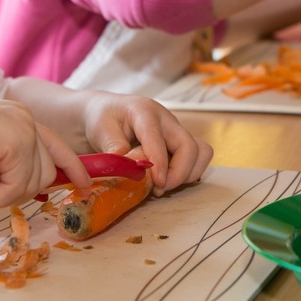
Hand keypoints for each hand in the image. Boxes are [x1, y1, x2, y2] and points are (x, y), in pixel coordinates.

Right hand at [0, 97, 84, 209]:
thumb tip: (12, 190)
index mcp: (18, 118)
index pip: (56, 145)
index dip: (71, 167)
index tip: (83, 185)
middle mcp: (26, 119)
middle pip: (46, 171)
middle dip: (21, 193)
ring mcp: (24, 129)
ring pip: (33, 182)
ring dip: (5, 198)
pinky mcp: (17, 142)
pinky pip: (17, 186)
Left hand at [80, 92, 212, 194]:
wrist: (107, 112)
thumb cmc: (103, 118)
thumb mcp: (100, 129)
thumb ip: (113, 146)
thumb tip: (126, 167)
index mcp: (145, 112)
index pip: (158, 138)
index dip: (160, 163)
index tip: (158, 183)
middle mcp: (166, 120)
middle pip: (189, 146)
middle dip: (179, 172)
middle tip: (159, 189)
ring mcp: (175, 131)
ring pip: (200, 152)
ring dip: (187, 173)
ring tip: (164, 185)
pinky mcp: (179, 142)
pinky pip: (197, 158)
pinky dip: (188, 173)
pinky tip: (168, 179)